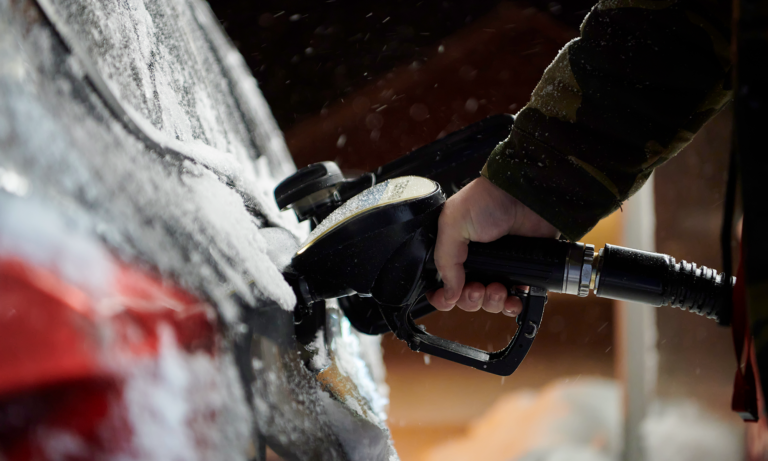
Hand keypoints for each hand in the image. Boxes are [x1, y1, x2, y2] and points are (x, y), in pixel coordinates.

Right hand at [425, 177, 558, 315]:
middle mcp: (475, 262)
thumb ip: (445, 260)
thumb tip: (448, 293)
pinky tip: (513, 298)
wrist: (525, 195)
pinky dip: (512, 305)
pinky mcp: (521, 273)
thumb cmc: (488, 200)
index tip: (447, 299)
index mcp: (455, 251)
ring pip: (489, 303)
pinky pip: (514, 301)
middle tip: (477, 288)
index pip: (442, 284)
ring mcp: (499, 268)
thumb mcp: (453, 223)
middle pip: (466, 298)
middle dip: (470, 299)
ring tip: (498, 288)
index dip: (442, 296)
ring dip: (491, 302)